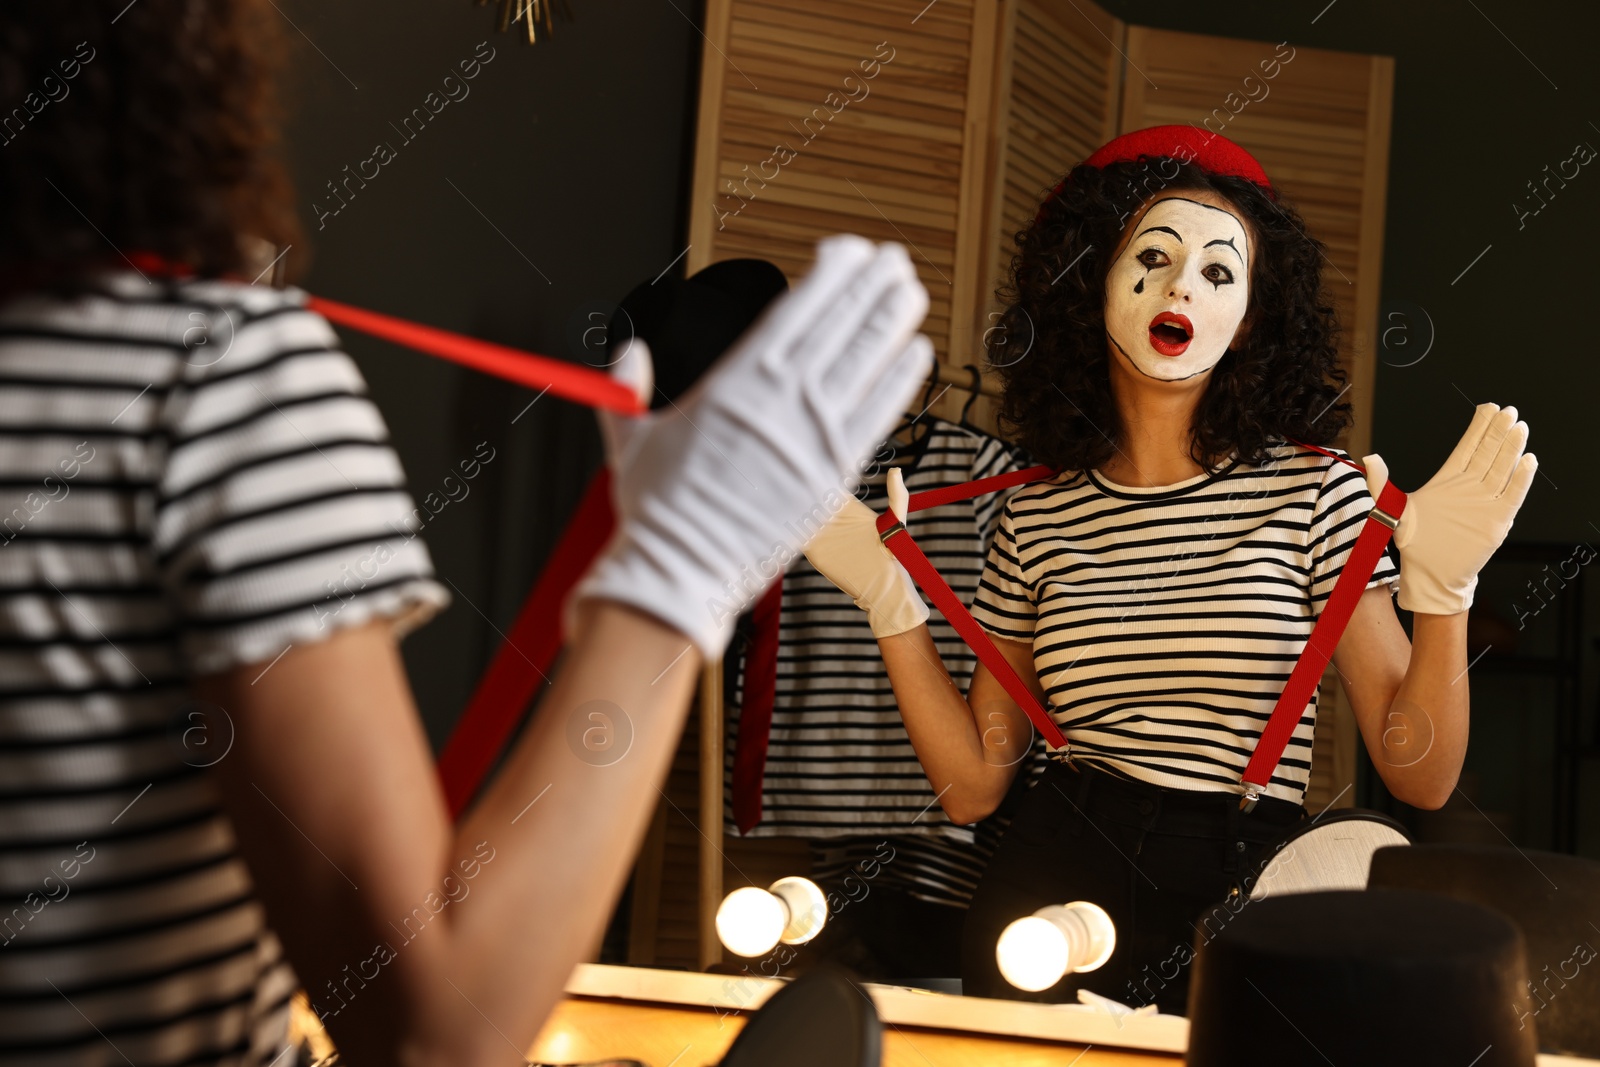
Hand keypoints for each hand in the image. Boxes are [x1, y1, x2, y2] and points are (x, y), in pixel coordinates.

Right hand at [570, 236, 934, 656]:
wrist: (683, 567)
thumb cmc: (658, 509)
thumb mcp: (631, 435)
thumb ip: (630, 388)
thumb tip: (627, 355)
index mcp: (736, 380)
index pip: (797, 308)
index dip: (830, 272)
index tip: (846, 251)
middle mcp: (781, 398)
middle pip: (839, 323)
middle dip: (870, 283)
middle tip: (892, 259)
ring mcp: (813, 433)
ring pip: (866, 358)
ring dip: (893, 317)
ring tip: (910, 289)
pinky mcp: (835, 472)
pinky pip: (880, 412)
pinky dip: (901, 378)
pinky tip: (917, 351)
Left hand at [1362, 403, 1536, 614]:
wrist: (1430, 575)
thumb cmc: (1414, 544)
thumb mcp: (1393, 511)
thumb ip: (1381, 484)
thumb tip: (1369, 457)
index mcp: (1448, 480)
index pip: (1467, 447)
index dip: (1478, 427)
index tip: (1487, 407)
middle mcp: (1469, 487)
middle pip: (1487, 453)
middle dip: (1498, 431)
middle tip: (1508, 410)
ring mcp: (1484, 502)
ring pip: (1501, 469)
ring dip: (1510, 448)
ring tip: (1519, 426)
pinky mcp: (1496, 520)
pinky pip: (1512, 495)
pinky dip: (1521, 479)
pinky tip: (1528, 460)